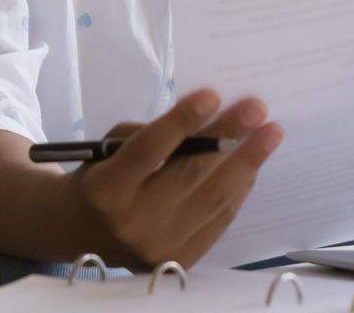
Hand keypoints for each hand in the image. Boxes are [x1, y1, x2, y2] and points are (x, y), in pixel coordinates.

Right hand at [60, 89, 281, 268]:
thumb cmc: (102, 176)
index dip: (183, 121)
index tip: (214, 95)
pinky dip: (239, 189)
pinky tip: (252, 165)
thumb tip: (210, 118)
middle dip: (229, 137)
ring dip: (247, 163)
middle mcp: (132, 222)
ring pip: (213, 199)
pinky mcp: (181, 259)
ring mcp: (159, 246)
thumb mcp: (112, 147)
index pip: (150, 150)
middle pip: (190, 174)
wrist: (83, 231)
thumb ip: (154, 134)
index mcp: (106, 188)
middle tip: (258, 108)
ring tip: (270, 135)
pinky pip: (219, 220)